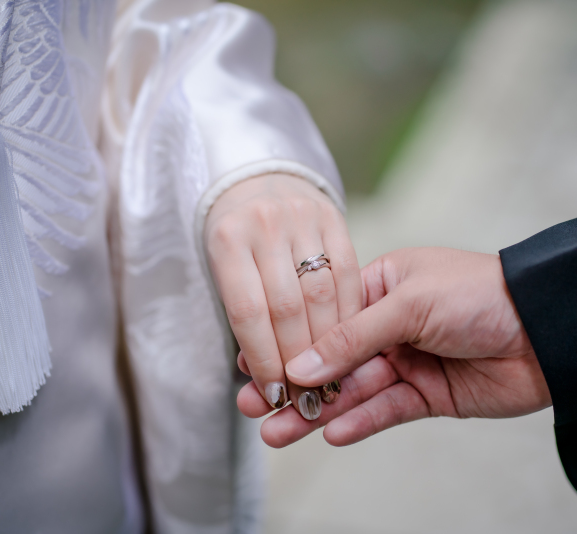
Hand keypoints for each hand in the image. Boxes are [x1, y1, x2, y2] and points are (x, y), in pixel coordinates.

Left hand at [204, 173, 360, 419]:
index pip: (247, 313)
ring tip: (331, 380)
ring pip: (321, 293)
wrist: (256, 178)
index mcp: (227, 239)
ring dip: (329, 344)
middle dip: (299, 361)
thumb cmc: (236, 236)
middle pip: (287, 307)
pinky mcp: (333, 215)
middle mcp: (264, 222)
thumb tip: (263, 379)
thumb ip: (246, 316)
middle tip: (308, 398)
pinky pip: (348, 272)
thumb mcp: (225, 269)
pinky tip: (350, 340)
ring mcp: (301, 215)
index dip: (263, 359)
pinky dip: (349, 312)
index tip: (275, 394)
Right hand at [238, 247, 550, 446]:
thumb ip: (351, 338)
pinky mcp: (428, 394)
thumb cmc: (479, 294)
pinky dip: (360, 421)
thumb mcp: (408, 304)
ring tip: (277, 431)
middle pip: (332, 358)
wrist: (547, 328)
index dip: (289, 341)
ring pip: (353, 390)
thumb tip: (299, 365)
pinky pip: (386, 410)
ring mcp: (408, 360)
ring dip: (317, 411)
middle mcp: (390, 324)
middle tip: (253, 405)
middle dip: (293, 382)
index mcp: (382, 287)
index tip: (251, 360)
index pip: (323, 316)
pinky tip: (331, 433)